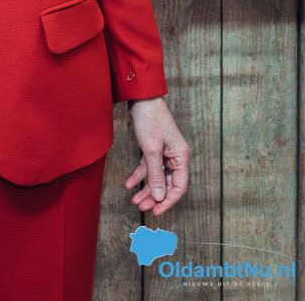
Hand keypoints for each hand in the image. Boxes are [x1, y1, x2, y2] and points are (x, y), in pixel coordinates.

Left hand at [125, 97, 189, 216]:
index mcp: (181, 157)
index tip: (156, 211)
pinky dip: (139, 176)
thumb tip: (160, 197)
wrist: (141, 99)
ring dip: (146, 189)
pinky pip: (147, 167)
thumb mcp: (151, 149)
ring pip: (156, 177)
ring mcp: (164, 153)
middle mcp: (175, 157)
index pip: (179, 186)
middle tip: (141, 207)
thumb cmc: (150, 121)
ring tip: (134, 200)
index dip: (168, 201)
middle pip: (167, 183)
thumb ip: (155, 174)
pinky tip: (129, 184)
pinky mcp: (152, 148)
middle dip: (154, 197)